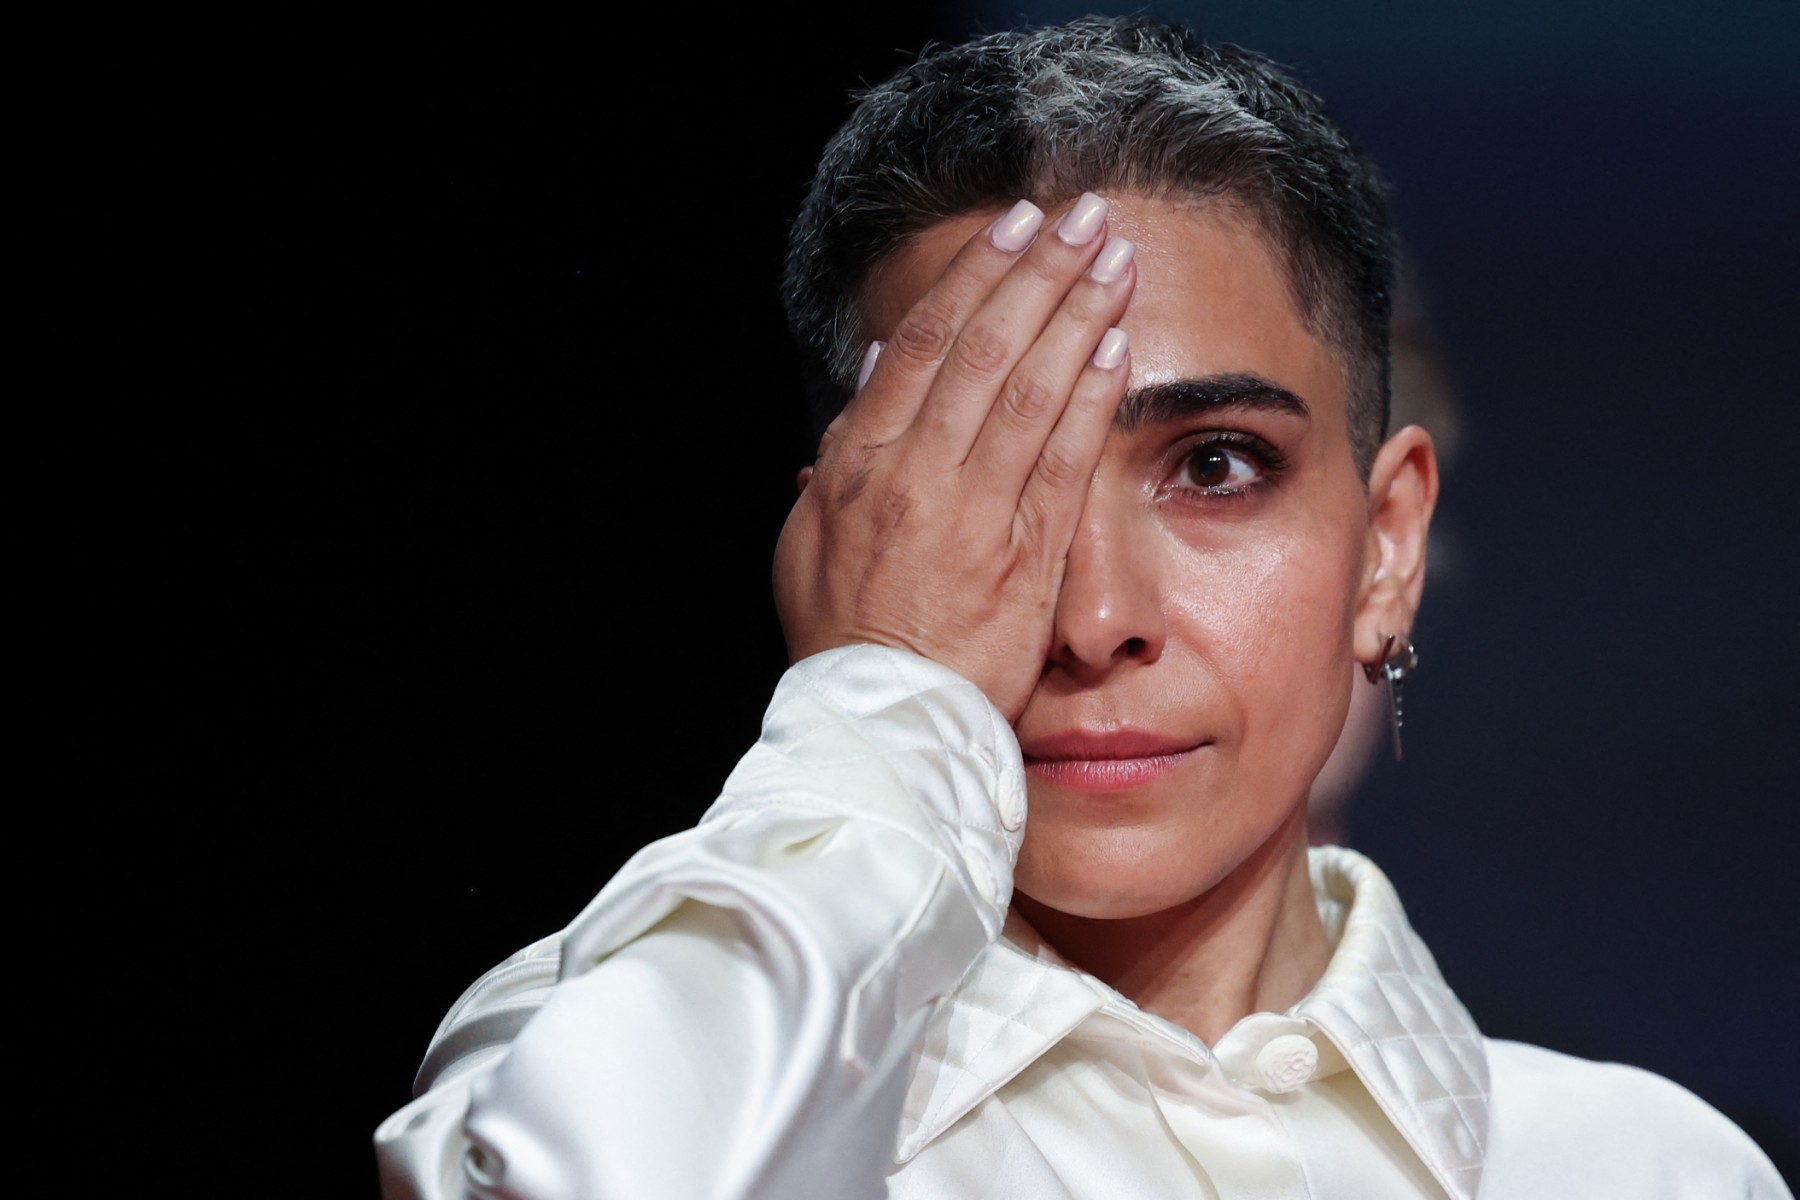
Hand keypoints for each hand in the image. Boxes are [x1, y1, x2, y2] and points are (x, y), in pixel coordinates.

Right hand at [773, 193, 1136, 720]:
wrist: (883, 724)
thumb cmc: (843, 634)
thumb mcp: (807, 540)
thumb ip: (839, 453)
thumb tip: (876, 368)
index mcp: (857, 465)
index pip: (921, 344)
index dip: (974, 276)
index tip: (1014, 226)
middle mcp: (916, 476)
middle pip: (986, 347)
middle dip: (1041, 269)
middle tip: (1084, 212)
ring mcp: (975, 512)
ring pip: (1032, 388)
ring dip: (1078, 312)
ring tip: (1116, 256)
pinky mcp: (1027, 555)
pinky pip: (1066, 458)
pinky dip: (1092, 395)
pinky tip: (1118, 344)